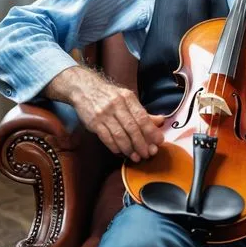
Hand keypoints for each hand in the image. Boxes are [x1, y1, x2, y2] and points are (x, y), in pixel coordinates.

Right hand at [44, 66, 164, 161]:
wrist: (84, 88)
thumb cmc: (110, 95)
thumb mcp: (127, 98)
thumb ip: (142, 111)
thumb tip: (161, 121)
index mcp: (128, 97)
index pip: (142, 116)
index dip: (151, 130)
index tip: (159, 141)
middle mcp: (117, 105)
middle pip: (132, 128)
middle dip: (141, 143)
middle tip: (148, 154)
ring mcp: (104, 114)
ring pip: (119, 135)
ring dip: (129, 149)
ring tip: (136, 157)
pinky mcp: (93, 123)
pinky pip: (107, 138)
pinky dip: (115, 147)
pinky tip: (122, 152)